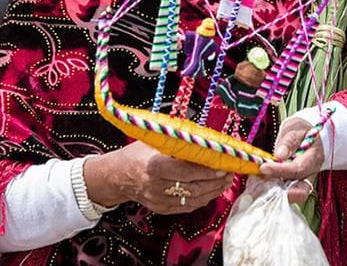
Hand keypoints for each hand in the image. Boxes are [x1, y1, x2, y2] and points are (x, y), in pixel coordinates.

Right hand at [85, 142, 234, 214]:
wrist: (116, 175)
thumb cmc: (136, 153)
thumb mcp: (153, 142)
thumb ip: (176, 142)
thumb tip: (203, 137)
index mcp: (154, 166)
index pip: (187, 172)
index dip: (208, 172)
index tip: (223, 167)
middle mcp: (156, 186)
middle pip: (193, 188)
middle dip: (215, 182)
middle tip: (230, 174)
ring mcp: (159, 200)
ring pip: (193, 200)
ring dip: (213, 192)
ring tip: (226, 182)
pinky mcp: (161, 209)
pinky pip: (187, 207)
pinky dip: (203, 199)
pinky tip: (212, 191)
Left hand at [258, 117, 323, 204]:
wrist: (309, 135)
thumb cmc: (301, 131)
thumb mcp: (295, 129)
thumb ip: (288, 141)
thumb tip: (280, 155)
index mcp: (313, 158)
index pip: (298, 169)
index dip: (280, 171)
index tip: (263, 168)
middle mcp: (311, 174)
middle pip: (301, 191)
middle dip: (282, 193)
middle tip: (262, 185)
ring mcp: (304, 181)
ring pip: (293, 196)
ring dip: (276, 193)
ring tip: (259, 184)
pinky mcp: (296, 184)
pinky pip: (287, 193)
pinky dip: (274, 191)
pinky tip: (261, 184)